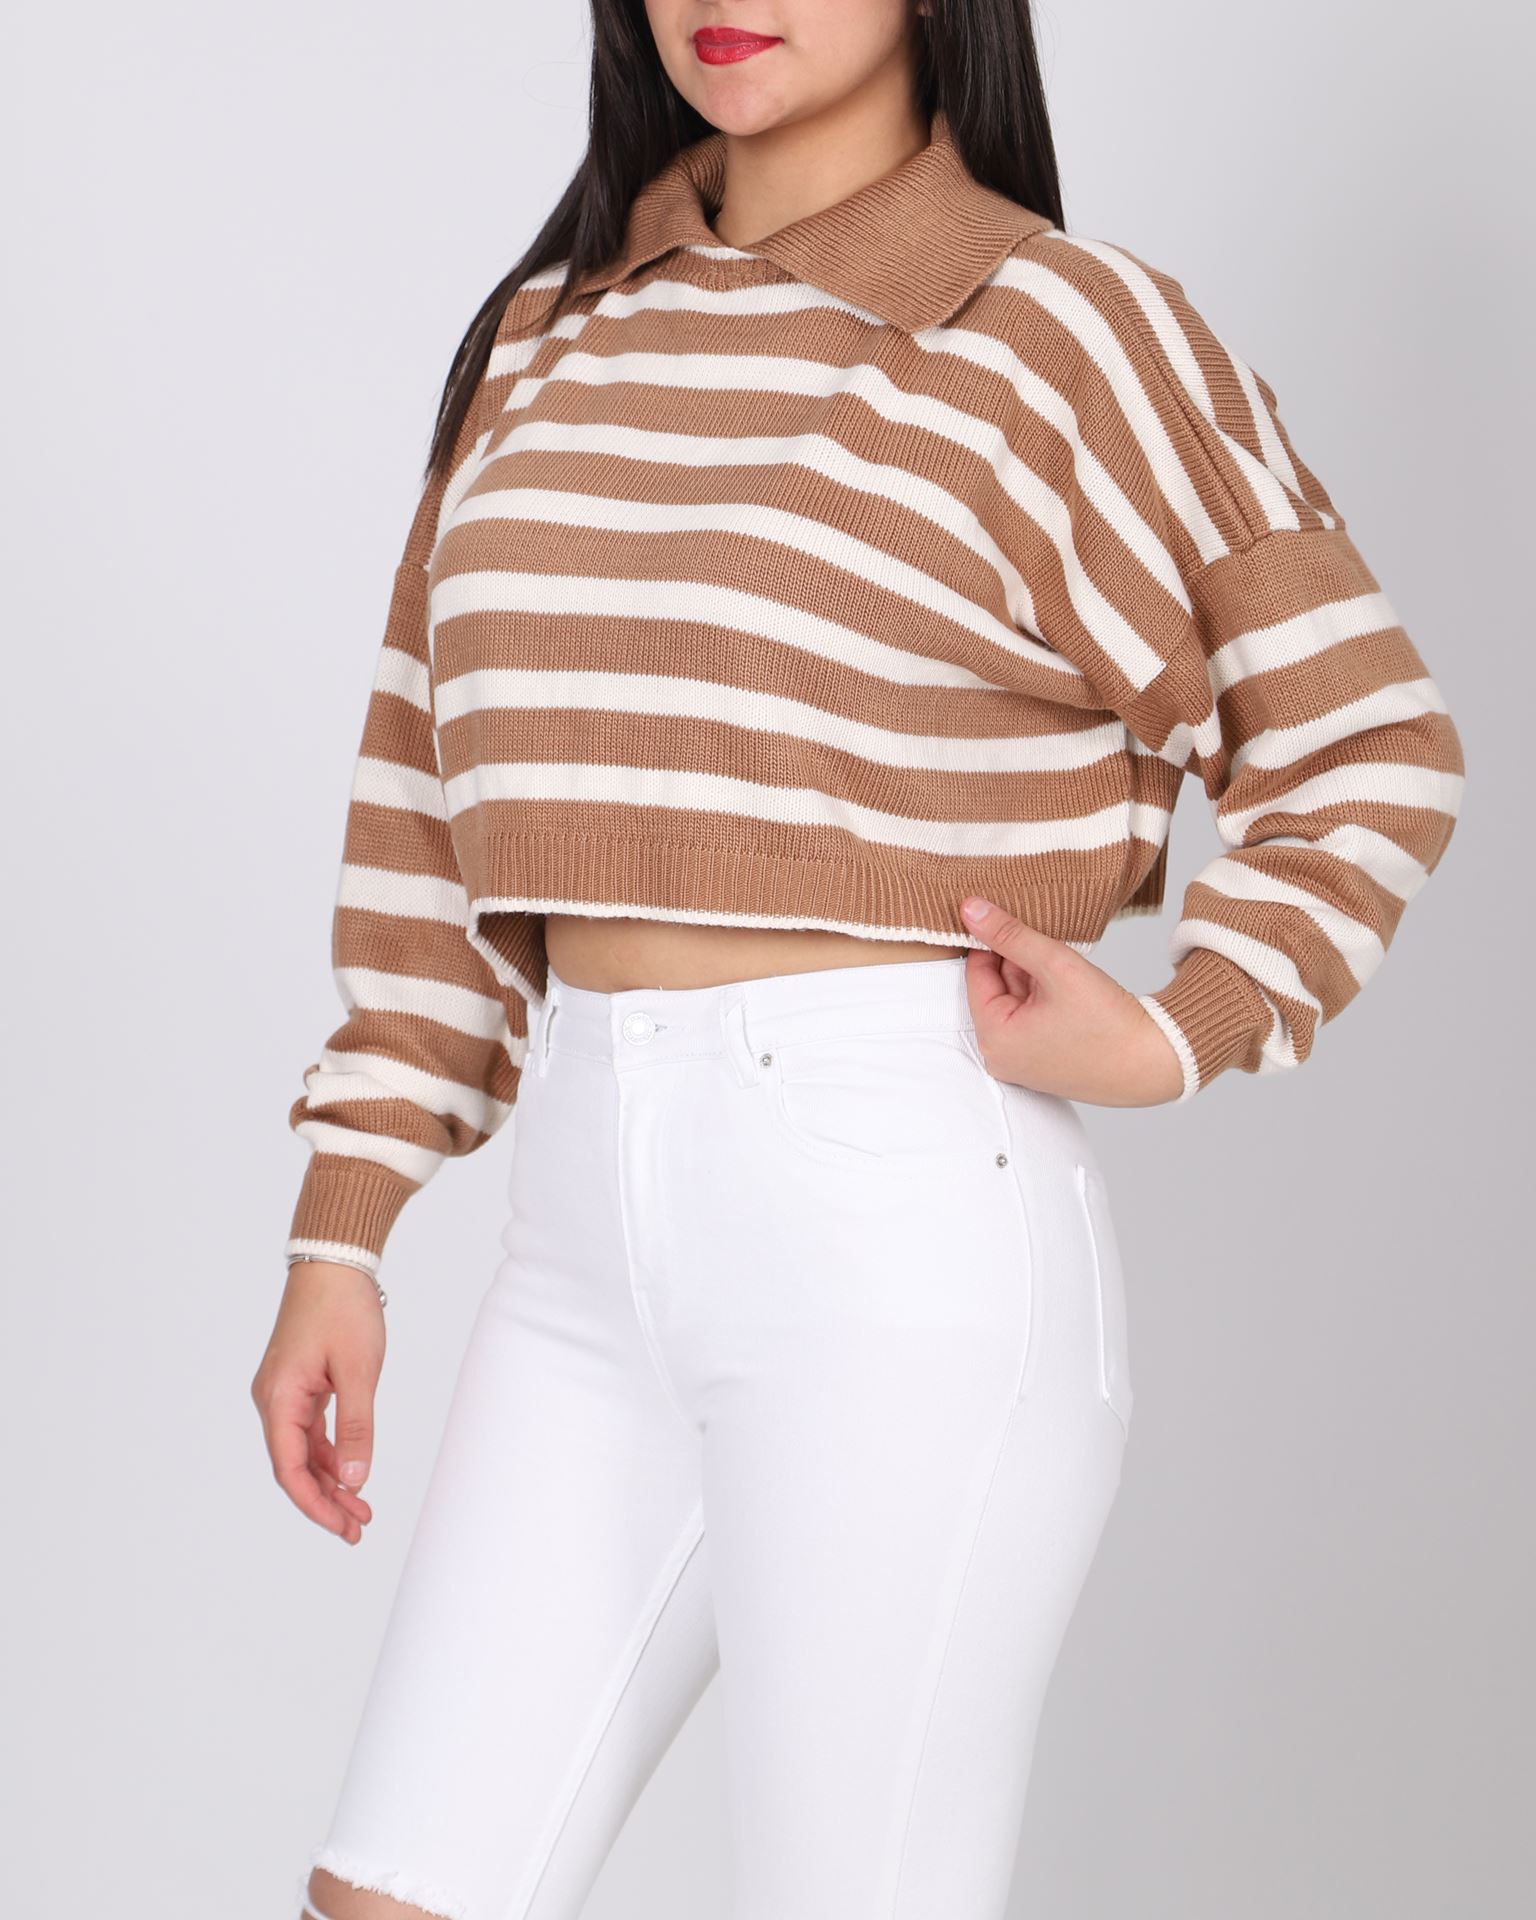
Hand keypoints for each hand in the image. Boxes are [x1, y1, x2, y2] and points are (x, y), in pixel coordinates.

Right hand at [250, 1261, 385, 1543]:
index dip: (315, 1504)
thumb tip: (356, 1478)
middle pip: (295, 1466)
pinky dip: (333, 1454)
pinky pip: (312, 1431)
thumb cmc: (343, 1309)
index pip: (290, 1469)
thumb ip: (357, 1426)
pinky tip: (353, 1473)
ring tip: (361, 1509)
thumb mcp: (358, 1370)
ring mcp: (286, 1393)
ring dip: (332, 1480)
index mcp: (278, 1399)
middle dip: (326, 1500)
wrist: (335, 1263)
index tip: (343, 1527)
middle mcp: (274, 1400)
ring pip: (304, 1451)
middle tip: (358, 1528)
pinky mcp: (301, 1384)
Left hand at [959, 896, 1185, 1106]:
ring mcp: (1021, 1063)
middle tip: (1048, 941)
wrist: (1156, 1062)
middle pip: (996, 988)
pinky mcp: (1042, 1063)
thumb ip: (1010, 934)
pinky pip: (1031, 1019)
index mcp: (994, 1039)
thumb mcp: (1056, 966)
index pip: (976, 972)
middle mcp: (1000, 1057)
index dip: (993, 939)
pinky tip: (1069, 988)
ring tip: (1065, 969)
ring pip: (1016, 1001)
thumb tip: (970, 909)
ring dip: (1035, 978)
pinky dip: (1045, 998)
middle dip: (1018, 961)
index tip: (1011, 916)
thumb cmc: (1109, 1023)